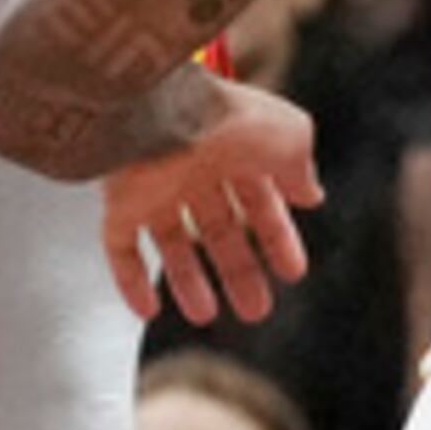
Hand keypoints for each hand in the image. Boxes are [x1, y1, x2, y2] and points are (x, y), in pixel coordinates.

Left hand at [97, 78, 321, 328]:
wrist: (166, 114)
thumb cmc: (229, 119)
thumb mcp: (290, 137)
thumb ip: (301, 167)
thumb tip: (311, 194)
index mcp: (233, 148)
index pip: (258, 200)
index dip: (277, 238)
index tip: (292, 272)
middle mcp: (192, 168)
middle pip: (216, 228)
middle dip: (237, 270)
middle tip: (256, 309)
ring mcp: (152, 185)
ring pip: (169, 241)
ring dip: (187, 281)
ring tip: (204, 316)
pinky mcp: (119, 202)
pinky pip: (120, 248)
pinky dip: (131, 281)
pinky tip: (147, 310)